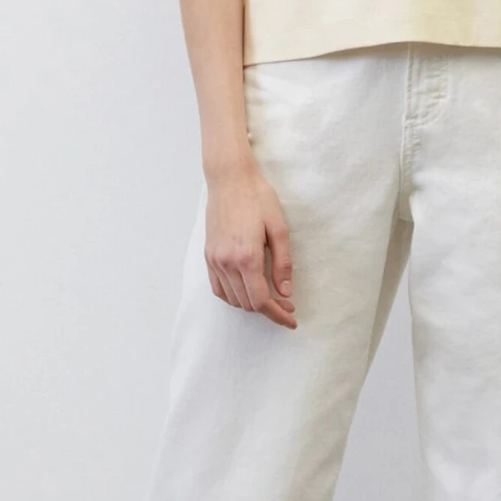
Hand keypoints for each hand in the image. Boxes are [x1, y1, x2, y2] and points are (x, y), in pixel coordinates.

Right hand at [204, 163, 296, 327]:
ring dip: (252, 304)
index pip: (261, 300)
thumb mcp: (279, 228)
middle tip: (287, 304)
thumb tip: (285, 293)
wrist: (229, 179)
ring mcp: (214, 260)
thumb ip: (283, 263)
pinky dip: (233, 296)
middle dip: (269, 310)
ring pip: (232, 299)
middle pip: (247, 303)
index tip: (291, 320)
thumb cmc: (257, 198)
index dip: (277, 315)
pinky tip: (247, 290)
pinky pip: (218, 288)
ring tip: (270, 297)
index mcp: (246, 257)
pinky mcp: (208, 256)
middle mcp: (226, 263)